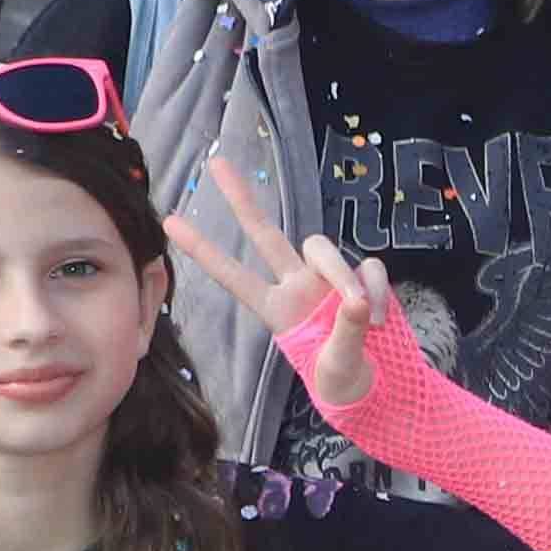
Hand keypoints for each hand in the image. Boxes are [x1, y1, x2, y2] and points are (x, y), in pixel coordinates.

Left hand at [170, 153, 402, 413]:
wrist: (381, 388)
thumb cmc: (345, 382)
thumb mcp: (337, 365)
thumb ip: (346, 331)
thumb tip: (355, 301)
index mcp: (277, 309)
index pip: (234, 276)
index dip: (204, 251)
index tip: (170, 223)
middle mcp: (298, 285)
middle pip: (265, 234)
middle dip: (241, 199)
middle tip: (216, 162)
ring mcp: (330, 279)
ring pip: (323, 249)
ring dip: (343, 277)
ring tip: (363, 315)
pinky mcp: (362, 279)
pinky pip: (368, 267)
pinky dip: (375, 290)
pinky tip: (381, 319)